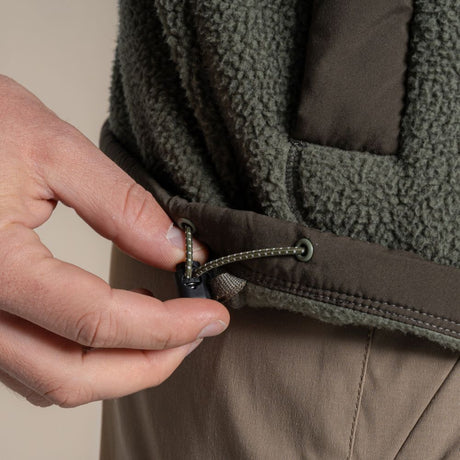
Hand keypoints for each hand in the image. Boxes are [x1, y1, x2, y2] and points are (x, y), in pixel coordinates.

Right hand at [0, 76, 228, 407]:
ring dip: (119, 369)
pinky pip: (31, 366)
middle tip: (197, 333)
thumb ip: (119, 205)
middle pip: (72, 376)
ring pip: (50, 382)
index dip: (166, 326)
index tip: (210, 315)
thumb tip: (177, 251)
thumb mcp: (51, 148)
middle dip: (149, 363)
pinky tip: (117, 328)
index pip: (95, 320)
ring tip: (167, 331)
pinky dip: (85, 360)